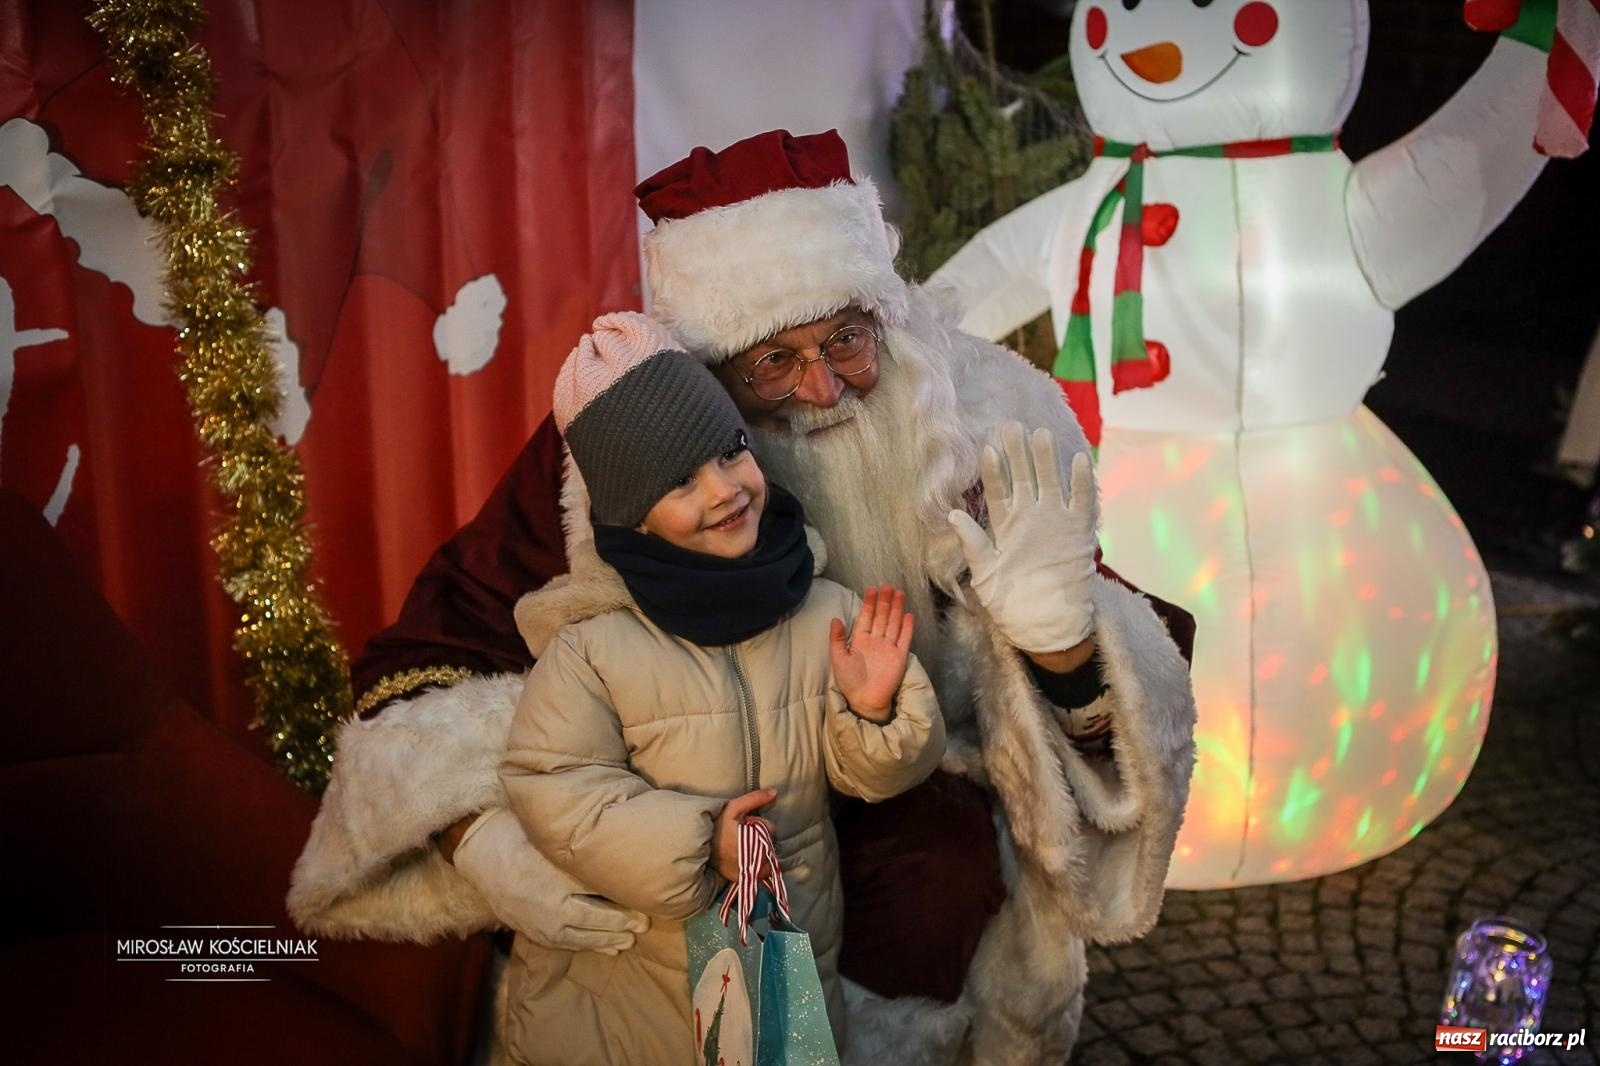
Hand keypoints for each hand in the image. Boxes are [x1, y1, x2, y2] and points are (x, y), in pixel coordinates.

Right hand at [452, 808, 648, 954]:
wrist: (482, 855)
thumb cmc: (521, 838)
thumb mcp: (552, 843)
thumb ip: (581, 857)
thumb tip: (617, 860)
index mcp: (556, 885)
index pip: (598, 901)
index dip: (624, 907)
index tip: (645, 908)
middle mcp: (549, 910)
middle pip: (593, 921)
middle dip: (621, 926)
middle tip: (644, 927)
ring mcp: (540, 924)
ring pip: (581, 938)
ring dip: (607, 941)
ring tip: (629, 941)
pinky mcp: (533, 931)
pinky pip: (566, 944)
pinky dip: (588, 946)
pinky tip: (607, 949)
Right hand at [711, 789, 776, 883]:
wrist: (695, 842)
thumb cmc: (716, 824)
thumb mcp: (734, 808)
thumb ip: (755, 799)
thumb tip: (775, 792)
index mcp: (752, 843)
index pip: (770, 832)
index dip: (764, 827)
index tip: (751, 825)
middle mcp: (750, 861)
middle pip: (770, 847)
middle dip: (763, 840)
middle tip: (747, 834)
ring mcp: (744, 873)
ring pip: (765, 862)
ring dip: (760, 854)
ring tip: (746, 845)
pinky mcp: (737, 879)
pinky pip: (755, 873)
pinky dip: (753, 866)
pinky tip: (743, 856)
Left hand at [829, 584, 913, 722]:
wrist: (864, 700)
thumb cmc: (849, 681)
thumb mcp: (838, 658)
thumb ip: (837, 639)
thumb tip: (835, 619)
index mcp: (860, 640)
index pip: (866, 617)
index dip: (869, 603)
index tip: (872, 589)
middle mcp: (876, 641)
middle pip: (882, 617)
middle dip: (885, 601)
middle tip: (888, 586)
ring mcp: (888, 648)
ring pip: (893, 623)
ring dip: (896, 609)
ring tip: (900, 593)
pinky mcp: (899, 657)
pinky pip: (904, 639)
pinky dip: (907, 628)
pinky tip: (909, 615)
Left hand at [947, 423, 1097, 654]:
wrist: (1045, 625)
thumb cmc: (1010, 603)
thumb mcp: (984, 574)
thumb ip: (972, 544)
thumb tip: (952, 514)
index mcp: (1006, 526)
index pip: (997, 491)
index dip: (993, 471)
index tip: (986, 449)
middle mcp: (1030, 518)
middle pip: (1024, 478)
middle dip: (1018, 453)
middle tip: (1012, 426)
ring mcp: (1055, 522)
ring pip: (1050, 482)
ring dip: (1046, 459)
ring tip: (1040, 433)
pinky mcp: (1078, 532)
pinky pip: (1081, 501)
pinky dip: (1080, 482)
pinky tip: (1077, 459)